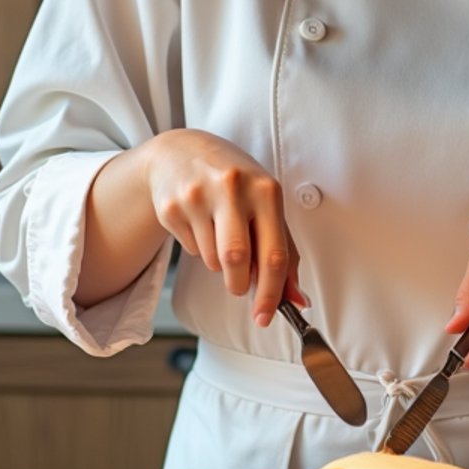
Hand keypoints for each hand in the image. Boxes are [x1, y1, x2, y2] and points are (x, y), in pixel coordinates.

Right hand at [142, 129, 305, 326]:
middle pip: (237, 260)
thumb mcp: (265, 203)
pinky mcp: (171, 206)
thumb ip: (284, 251)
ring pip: (212, 260)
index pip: (274, 253)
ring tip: (219, 232)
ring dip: (219, 262)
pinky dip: (199, 247)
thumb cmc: (234, 182)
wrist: (181, 151)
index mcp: (265, 189)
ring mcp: (198, 195)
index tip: (266, 316)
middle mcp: (232, 188)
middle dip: (239, 283)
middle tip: (239, 284)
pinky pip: (190, 250)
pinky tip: (199, 222)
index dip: (272, 292)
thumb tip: (297, 299)